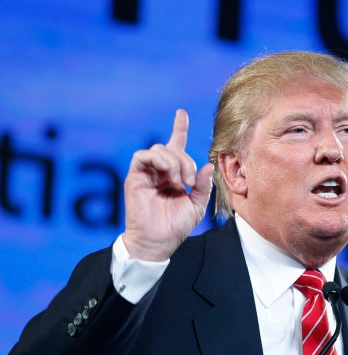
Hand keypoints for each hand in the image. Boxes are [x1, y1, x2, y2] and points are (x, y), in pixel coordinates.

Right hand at [123, 109, 213, 260]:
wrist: (158, 242)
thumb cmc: (175, 226)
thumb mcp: (197, 205)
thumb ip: (203, 185)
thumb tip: (206, 166)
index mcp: (173, 175)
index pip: (175, 145)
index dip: (178, 128)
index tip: (181, 113)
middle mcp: (159, 171)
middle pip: (171, 148)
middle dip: (185, 159)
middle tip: (190, 180)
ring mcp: (146, 174)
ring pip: (158, 149)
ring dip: (174, 160)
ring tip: (180, 180)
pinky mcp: (135, 178)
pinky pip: (142, 156)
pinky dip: (159, 160)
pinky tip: (169, 175)